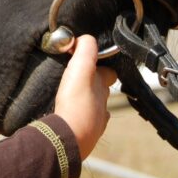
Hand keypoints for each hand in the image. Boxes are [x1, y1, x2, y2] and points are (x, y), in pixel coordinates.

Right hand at [53, 35, 115, 158]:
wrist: (67, 138)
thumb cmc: (75, 103)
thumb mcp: (80, 68)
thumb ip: (85, 49)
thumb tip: (85, 38)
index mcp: (102, 87)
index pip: (109, 72)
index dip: (101, 66)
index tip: (90, 62)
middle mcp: (102, 106)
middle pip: (102, 92)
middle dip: (93, 86)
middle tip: (78, 81)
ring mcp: (95, 124)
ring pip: (95, 110)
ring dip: (87, 104)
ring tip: (72, 101)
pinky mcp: (84, 137)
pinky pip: (84, 127)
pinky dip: (78, 121)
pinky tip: (69, 119)